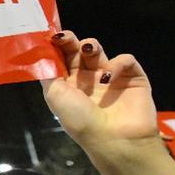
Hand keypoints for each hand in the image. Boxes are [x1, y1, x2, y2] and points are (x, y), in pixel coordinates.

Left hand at [42, 31, 174, 174]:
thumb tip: (41, 52)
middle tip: (65, 37)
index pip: (60, 59)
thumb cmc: (80, 119)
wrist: (114, 139)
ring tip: (88, 49)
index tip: (49, 36)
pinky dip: (117, 63)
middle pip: (77, 51)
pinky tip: (109, 76)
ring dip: (91, 46)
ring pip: (98, 52)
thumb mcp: (55, 96)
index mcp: (68, 85)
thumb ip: (48, 72)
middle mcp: (87, 80)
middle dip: (70, 41)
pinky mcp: (133, 78)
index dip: (55, 47)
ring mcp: (110, 77)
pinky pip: (125, 60)